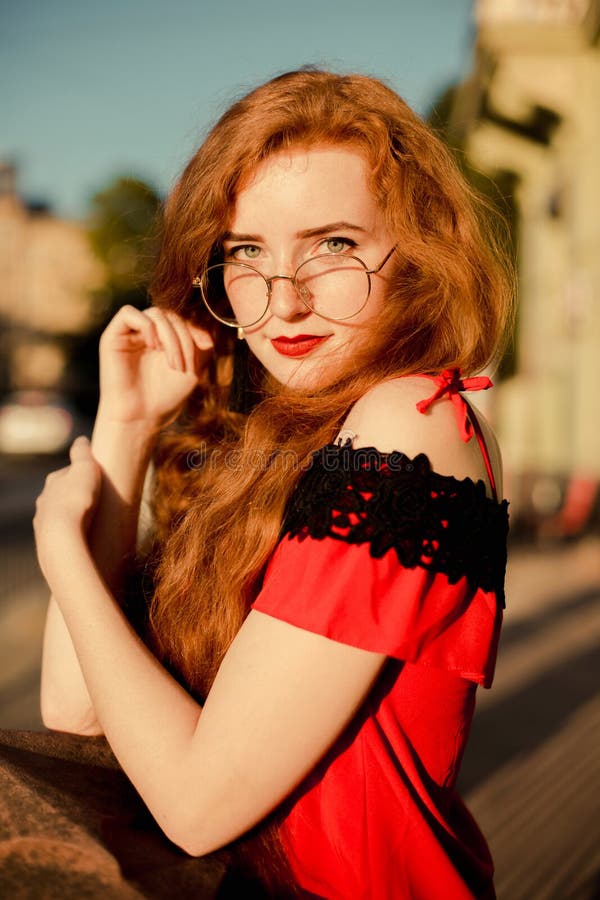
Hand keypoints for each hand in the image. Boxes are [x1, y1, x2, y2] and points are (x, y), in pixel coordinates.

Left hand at [34, 437, 101, 588]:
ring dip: (70, 516)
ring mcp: (42, 522)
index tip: (94, 477)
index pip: (67, 473)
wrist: (62, 537)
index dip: (81, 474)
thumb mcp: (85, 468)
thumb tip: (81, 439)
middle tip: (92, 499)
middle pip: (60, 495)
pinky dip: (68, 534)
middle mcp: (44, 500)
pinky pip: (59, 535)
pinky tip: (80, 538)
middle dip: (73, 495)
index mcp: (53, 481)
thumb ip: (82, 452)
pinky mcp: (45, 543)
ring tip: (88, 521)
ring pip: (57, 516)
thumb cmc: (77, 499)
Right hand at [97, 306, 213, 430]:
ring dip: (171, 337)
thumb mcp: (193, 370)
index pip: (183, 320)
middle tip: (184, 367)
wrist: (140, 417)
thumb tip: (205, 330)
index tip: (198, 359)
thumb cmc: (164, 397)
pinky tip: (153, 347)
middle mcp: (147, 333)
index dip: (195, 333)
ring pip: (156, 313)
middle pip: (172, 316)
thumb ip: (201, 347)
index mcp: (164, 339)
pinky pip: (128, 313)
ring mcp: (130, 333)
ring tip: (173, 364)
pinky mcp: (112, 336)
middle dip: (184, 339)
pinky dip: (147, 326)